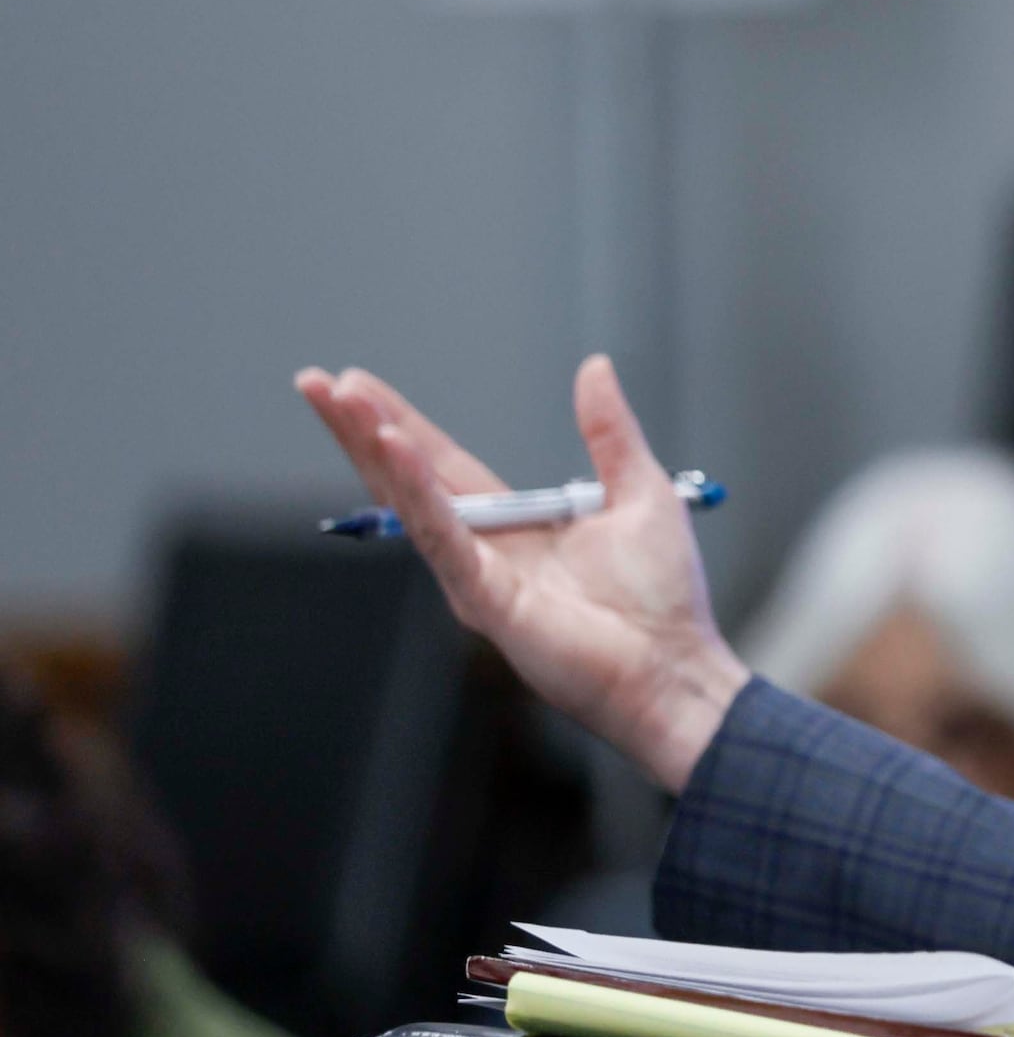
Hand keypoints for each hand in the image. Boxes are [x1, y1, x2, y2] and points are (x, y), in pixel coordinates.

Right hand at [293, 356, 748, 790]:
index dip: (401, 423)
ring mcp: (476, 575)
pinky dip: (418, 492)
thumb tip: (595, 367)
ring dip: (373, 448)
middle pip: (409, 477)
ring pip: (411, 500)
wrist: (675, 669)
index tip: (356, 382)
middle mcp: (484, 549)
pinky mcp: (485, 599)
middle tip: (316, 382)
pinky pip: (443, 536)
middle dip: (361, 428)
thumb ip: (610, 430)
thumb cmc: (662, 597)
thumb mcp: (640, 490)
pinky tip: (393, 450)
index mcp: (514, 524)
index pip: (443, 464)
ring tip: (338, 400)